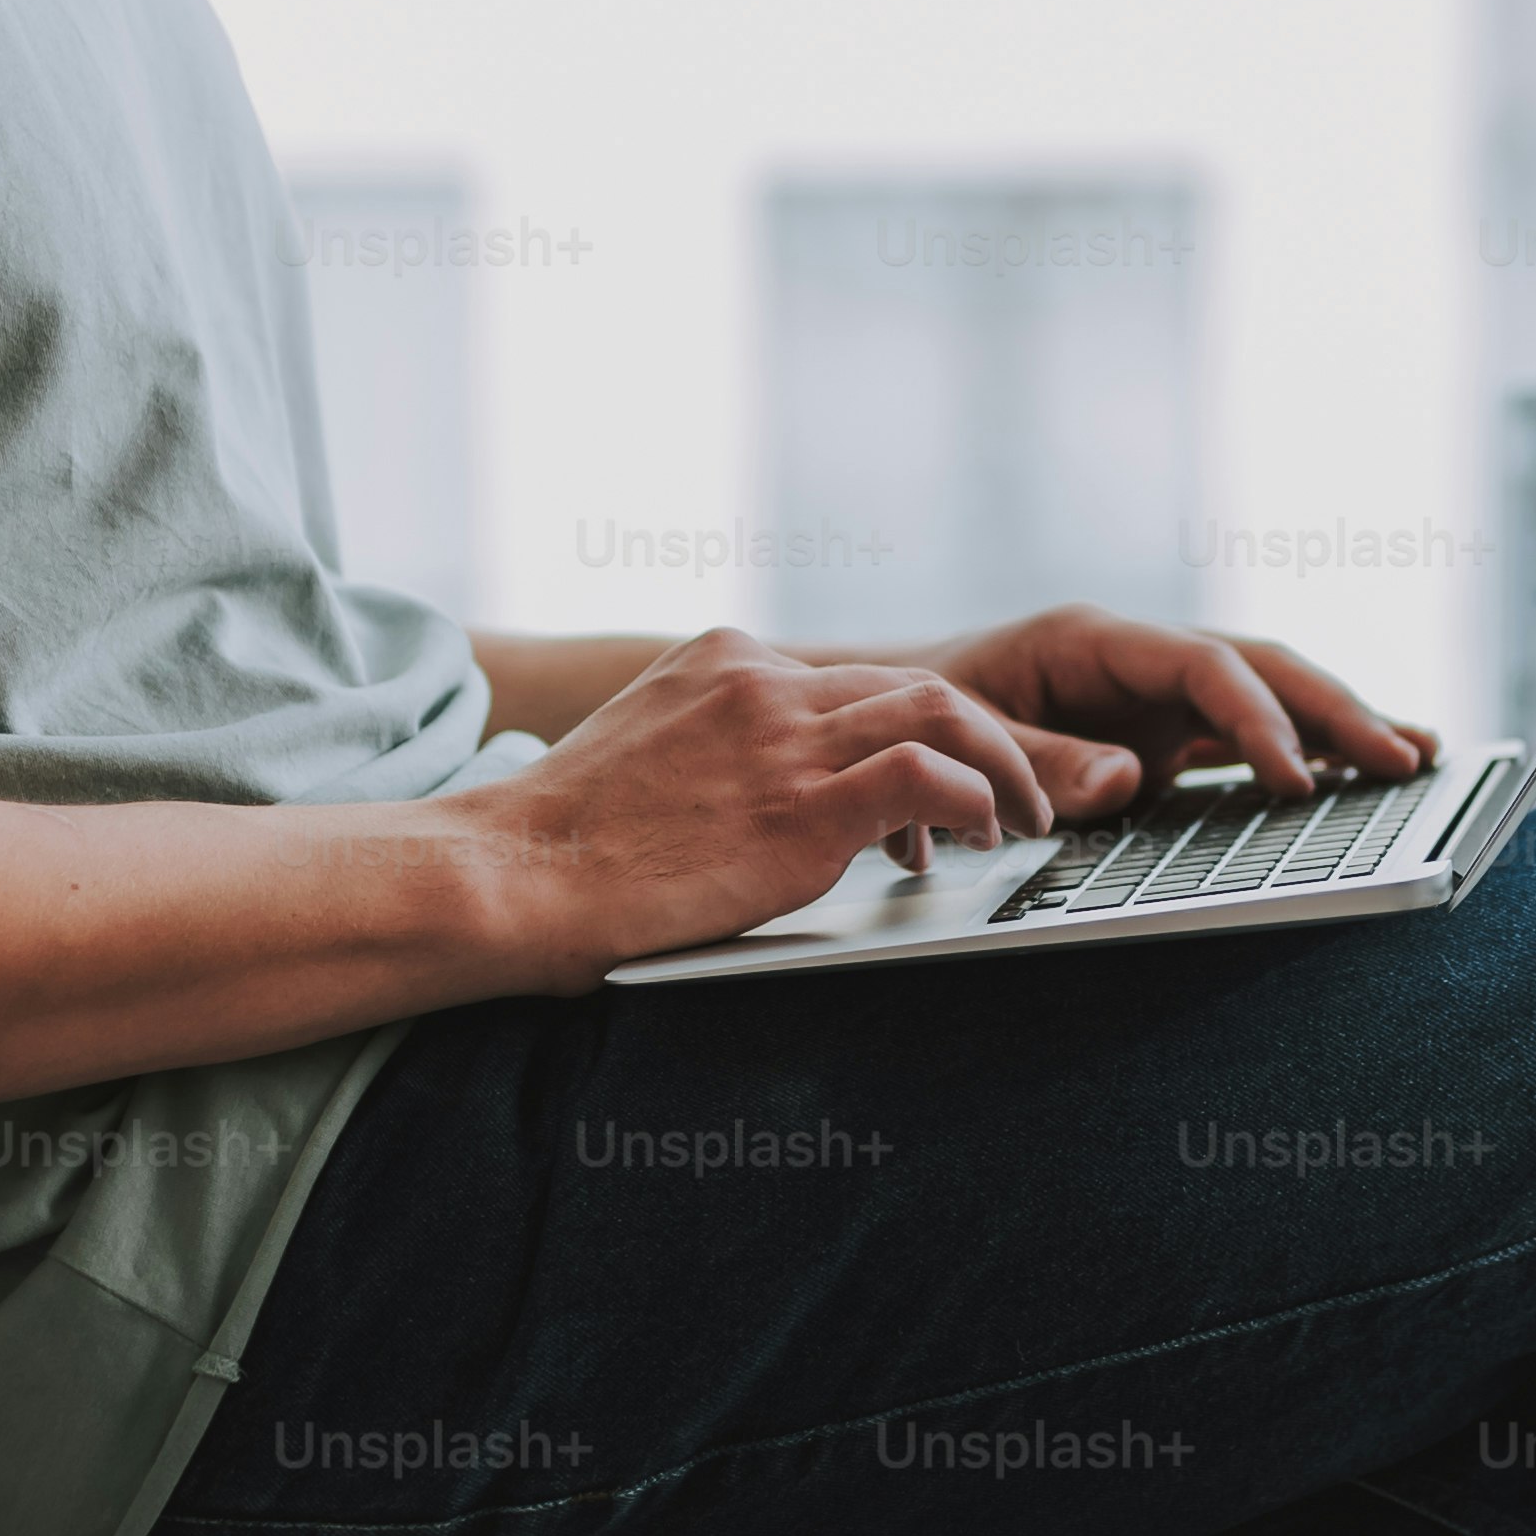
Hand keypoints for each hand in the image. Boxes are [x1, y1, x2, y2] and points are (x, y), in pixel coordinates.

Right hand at [452, 629, 1067, 984]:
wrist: (513, 874)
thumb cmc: (565, 844)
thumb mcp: (648, 752)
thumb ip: (717, 747)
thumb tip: (765, 796)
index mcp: (725, 661)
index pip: (854, 679)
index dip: (911, 733)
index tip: (938, 786)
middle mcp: (763, 682)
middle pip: (911, 683)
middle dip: (979, 738)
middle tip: (1015, 793)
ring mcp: (784, 737)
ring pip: (940, 711)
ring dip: (1002, 765)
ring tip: (1022, 817)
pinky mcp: (801, 804)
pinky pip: (927, 775)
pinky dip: (975, 798)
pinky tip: (982, 834)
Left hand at [903, 603, 1435, 816]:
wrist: (892, 712)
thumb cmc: (922, 715)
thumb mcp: (965, 732)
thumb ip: (1042, 756)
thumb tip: (1128, 779)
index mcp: (1093, 640)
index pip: (1202, 668)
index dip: (1257, 720)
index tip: (1296, 778)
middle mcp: (1140, 658)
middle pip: (1260, 669)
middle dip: (1336, 712)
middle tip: (1405, 757)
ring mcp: (1157, 694)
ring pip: (1270, 696)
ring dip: (1342, 723)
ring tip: (1421, 754)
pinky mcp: (1164, 732)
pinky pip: (1249, 736)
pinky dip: (1308, 751)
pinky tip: (1362, 770)